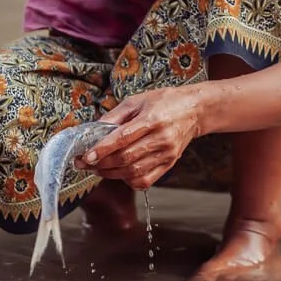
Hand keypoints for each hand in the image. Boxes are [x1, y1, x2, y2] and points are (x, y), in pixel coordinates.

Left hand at [76, 86, 203, 189]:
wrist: (194, 110)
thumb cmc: (165, 101)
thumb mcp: (138, 100)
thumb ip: (115, 116)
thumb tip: (93, 130)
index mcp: (152, 119)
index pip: (123, 138)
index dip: (102, 149)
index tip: (86, 156)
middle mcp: (161, 138)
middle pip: (126, 158)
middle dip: (101, 163)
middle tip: (85, 163)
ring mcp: (167, 154)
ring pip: (134, 172)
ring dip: (111, 173)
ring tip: (98, 168)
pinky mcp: (170, 163)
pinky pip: (146, 180)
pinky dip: (128, 180)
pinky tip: (120, 173)